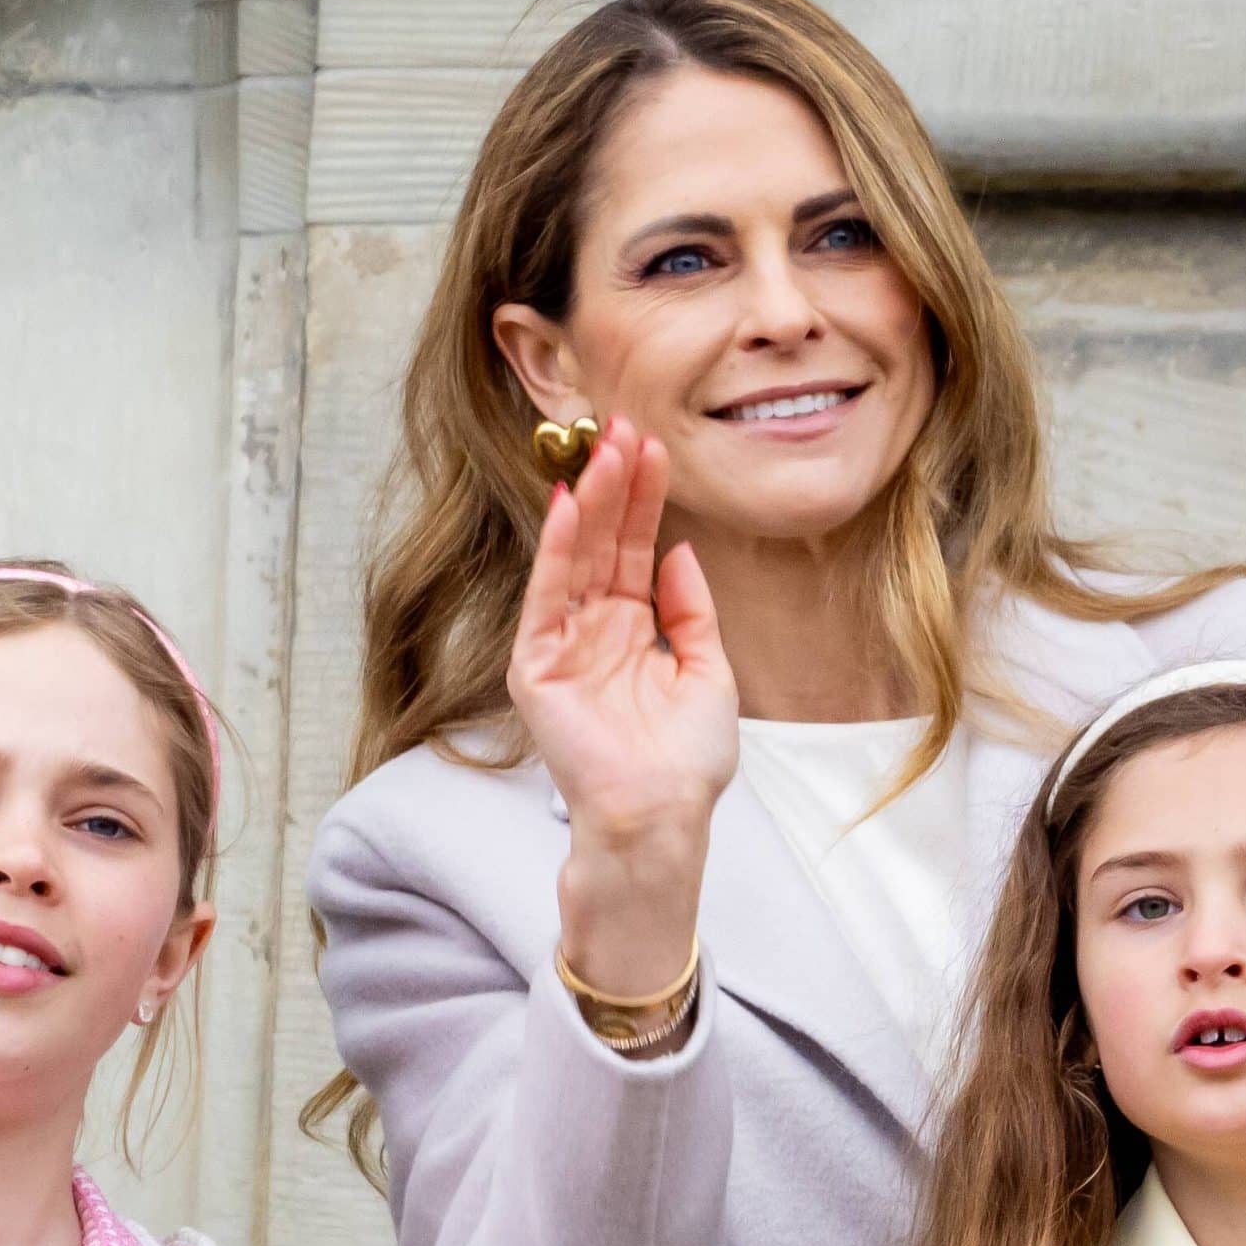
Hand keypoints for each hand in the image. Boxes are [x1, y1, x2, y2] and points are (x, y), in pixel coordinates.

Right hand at [509, 420, 738, 994]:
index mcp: (632, 632)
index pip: (634, 551)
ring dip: (589, 504)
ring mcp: (561, 648)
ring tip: (605, 450)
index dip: (644, 501)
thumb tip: (679, 551)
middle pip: (603, 545)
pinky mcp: (537, 669)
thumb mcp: (708, 672)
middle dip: (615, 487)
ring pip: (575, 561)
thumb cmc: (686, 762)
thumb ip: (692, 611)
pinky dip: (556, 552)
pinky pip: (545, 599)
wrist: (661, 818)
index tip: (654, 448)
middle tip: (626, 427)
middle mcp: (592, 632)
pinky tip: (568, 506)